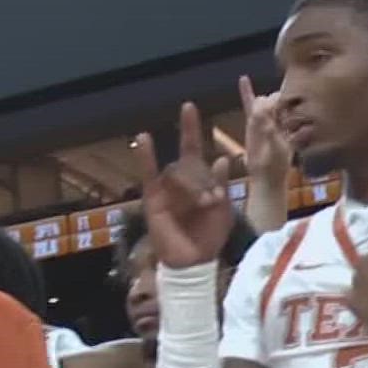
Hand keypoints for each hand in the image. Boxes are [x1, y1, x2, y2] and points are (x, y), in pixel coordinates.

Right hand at [134, 103, 234, 268]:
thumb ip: (222, 184)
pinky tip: (143, 138)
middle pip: (189, 162)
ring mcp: (165, 189)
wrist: (194, 261)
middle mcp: (180, 181)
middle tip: (211, 200)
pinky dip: (145, 156)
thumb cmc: (210, 236)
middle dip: (203, 178)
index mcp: (198, 179)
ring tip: (203, 205)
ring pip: (177, 171)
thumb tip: (222, 158)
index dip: (192, 128)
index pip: (193, 148)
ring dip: (192, 186)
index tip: (188, 106)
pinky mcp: (153, 199)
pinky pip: (148, 174)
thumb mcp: (224, 208)